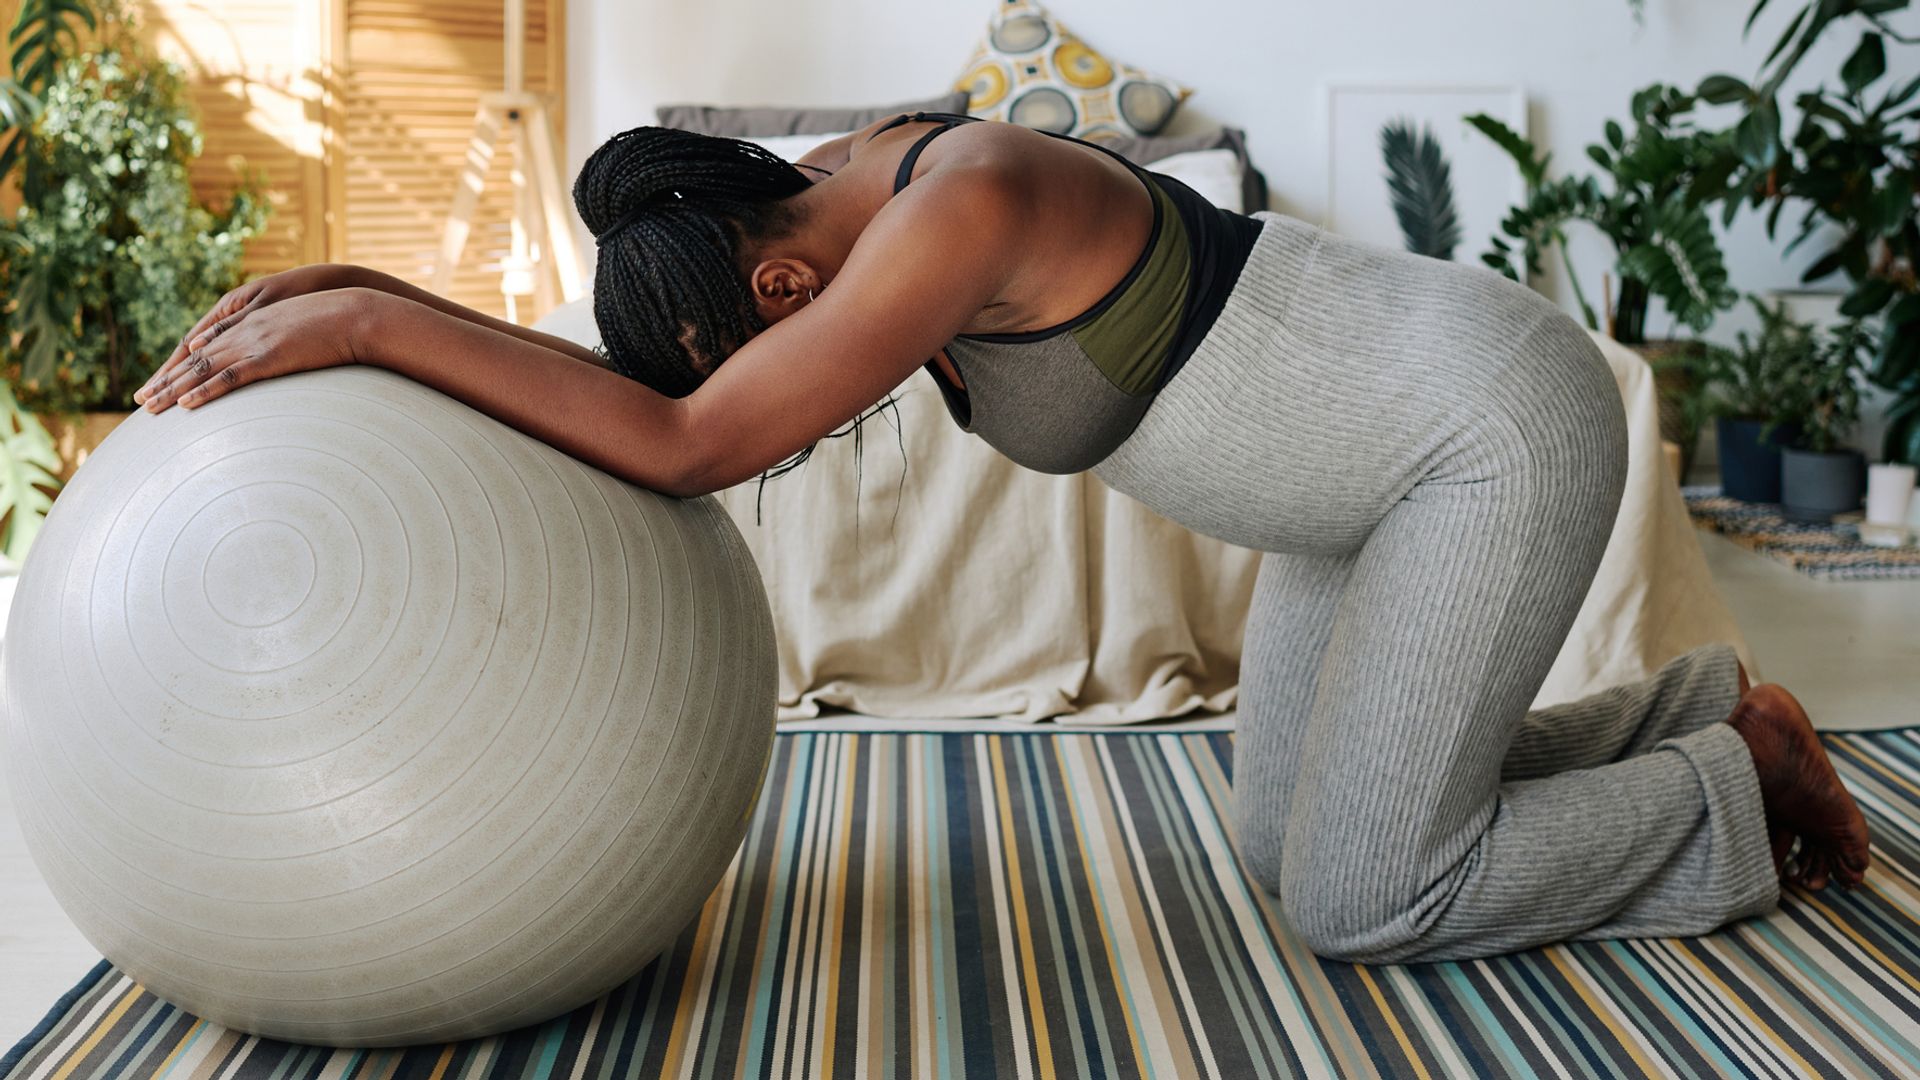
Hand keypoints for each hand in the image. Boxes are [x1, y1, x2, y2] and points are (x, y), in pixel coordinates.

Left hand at [139, 289, 380, 413]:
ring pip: (202, 368)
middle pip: (194, 358)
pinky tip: (187, 404)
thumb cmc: (338, 323)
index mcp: (250, 322)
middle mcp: (244, 330)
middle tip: (141, 401)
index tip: (162, 382)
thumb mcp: (301, 328)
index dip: (180, 366)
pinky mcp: (269, 357)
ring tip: (149, 408)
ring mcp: (254, 343)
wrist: (357, 313)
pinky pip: (230, 377)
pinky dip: (205, 391)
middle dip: (165, 380)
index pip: (205, 346)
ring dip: (173, 389)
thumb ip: (279, 339)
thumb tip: (268, 359)